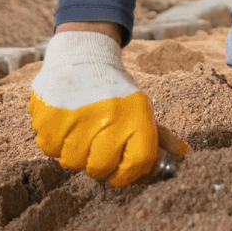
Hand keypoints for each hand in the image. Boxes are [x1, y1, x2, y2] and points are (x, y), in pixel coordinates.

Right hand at [29, 29, 188, 185]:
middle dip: (97, 165)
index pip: (136, 165)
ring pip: (71, 161)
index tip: (119, 172)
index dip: (127, 175)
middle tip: (94, 150)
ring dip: (73, 152)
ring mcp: (77, 117)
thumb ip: (159, 134)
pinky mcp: (49, 115)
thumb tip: (183, 152)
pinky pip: (48, 147)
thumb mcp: (139, 107)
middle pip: (99, 168)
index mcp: (136, 117)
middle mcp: (108, 118)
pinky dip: (53, 141)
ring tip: (78, 132)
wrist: (82, 55)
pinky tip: (62, 124)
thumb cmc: (114, 90)